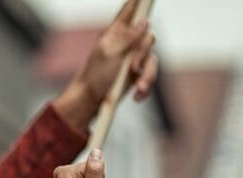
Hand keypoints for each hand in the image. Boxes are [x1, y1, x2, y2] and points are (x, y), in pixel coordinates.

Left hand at [53, 0, 157, 128]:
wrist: (90, 102)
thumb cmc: (94, 77)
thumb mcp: (110, 54)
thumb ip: (128, 38)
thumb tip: (144, 22)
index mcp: (115, 33)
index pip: (129, 10)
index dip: (138, 2)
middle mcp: (126, 43)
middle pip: (147, 38)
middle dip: (142, 55)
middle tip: (132, 68)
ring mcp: (132, 59)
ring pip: (152, 59)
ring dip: (147, 76)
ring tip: (138, 88)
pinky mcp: (137, 75)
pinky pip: (150, 75)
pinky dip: (146, 86)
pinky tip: (137, 95)